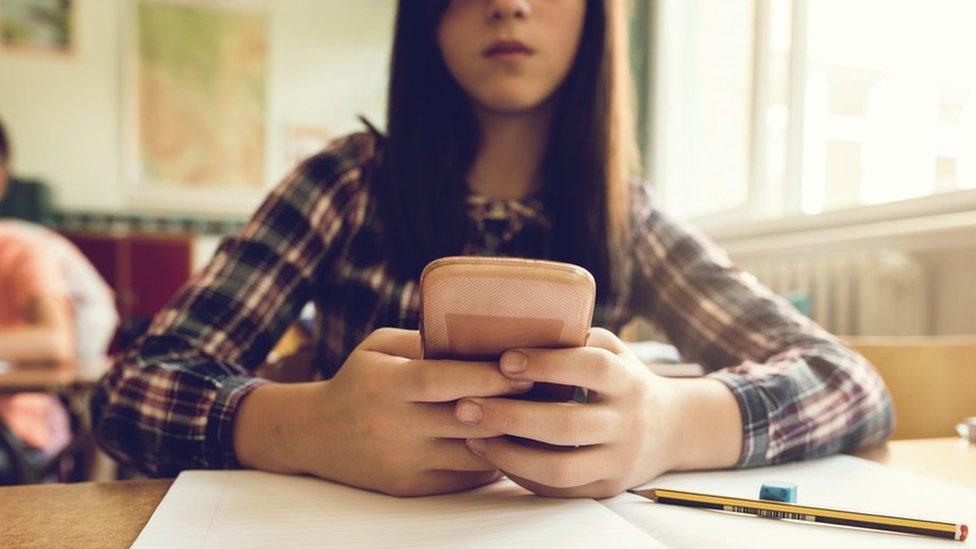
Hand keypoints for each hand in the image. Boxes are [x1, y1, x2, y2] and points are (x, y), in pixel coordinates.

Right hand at [295, 328, 533, 495]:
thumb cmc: (359, 380)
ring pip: (473, 453)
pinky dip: (493, 460)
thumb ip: (424, 340)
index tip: (523, 368)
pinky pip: (465, 477)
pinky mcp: (411, 487)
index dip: (485, 375)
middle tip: (550, 391)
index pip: (443, 380)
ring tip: (542, 419)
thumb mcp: (379, 346)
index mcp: (388, 385)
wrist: (315, 436)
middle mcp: (395, 426)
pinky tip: (514, 443)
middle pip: (466, 419)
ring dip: (510, 438)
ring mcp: (404, 461)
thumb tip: (481, 330)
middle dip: (511, 406)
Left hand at [453, 328, 726, 497]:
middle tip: (465, 406)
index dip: (547, 364)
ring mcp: (617, 461)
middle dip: (510, 416)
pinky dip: (520, 472)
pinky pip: (557, 489)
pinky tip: (492, 454)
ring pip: (559, 467)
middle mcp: (627, 422)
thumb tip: (511, 321)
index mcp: (628, 380)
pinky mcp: (604, 488)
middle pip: (567, 425)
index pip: (591, 369)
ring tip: (471, 435)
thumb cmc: (623, 379)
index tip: (504, 359)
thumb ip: (574, 338)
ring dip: (508, 453)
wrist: (673, 430)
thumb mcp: (612, 350)